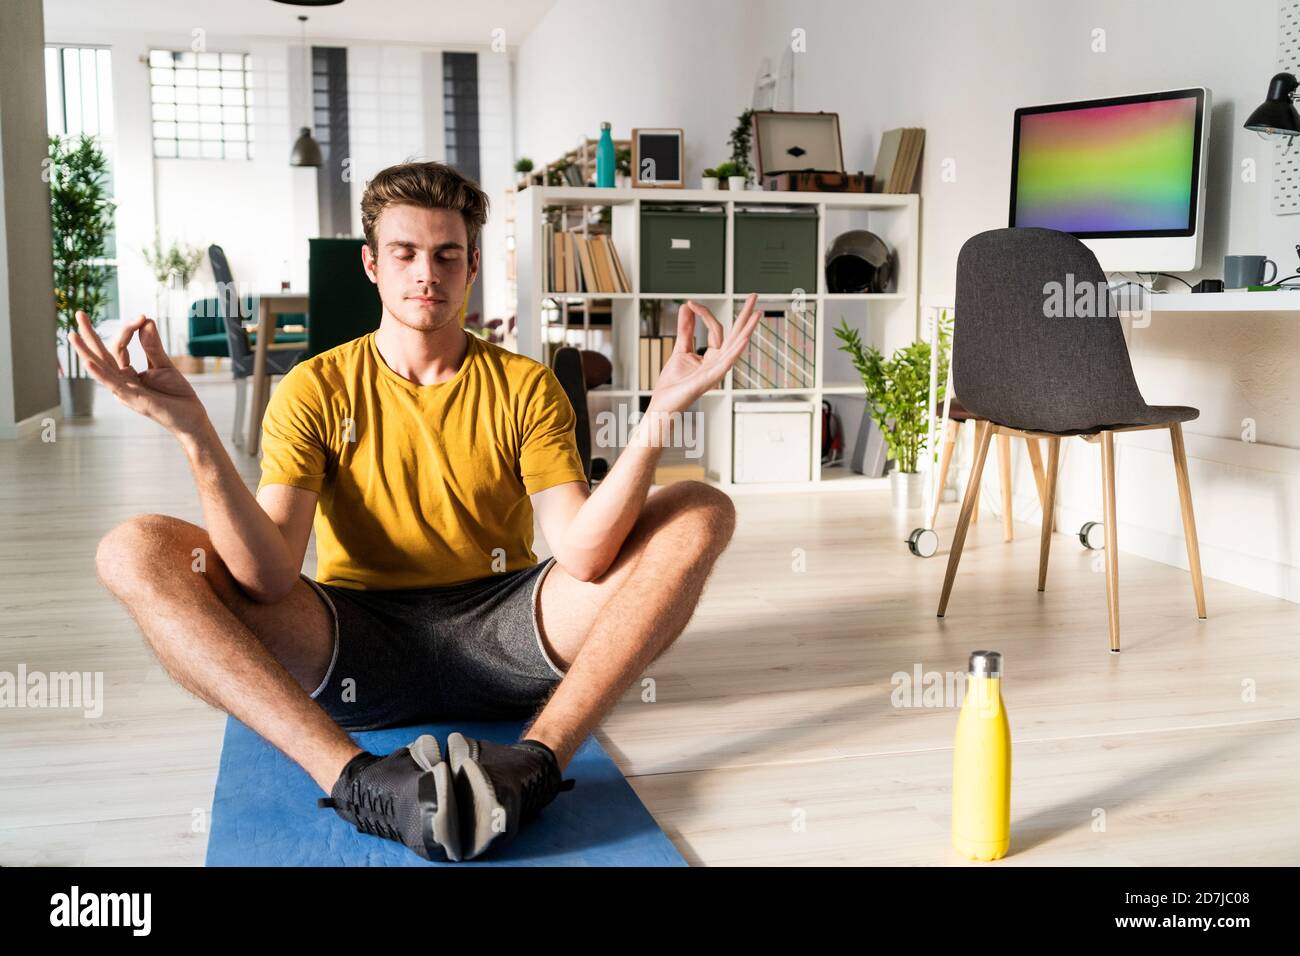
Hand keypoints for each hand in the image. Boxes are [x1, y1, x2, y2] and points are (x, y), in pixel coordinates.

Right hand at [68, 311, 208, 436]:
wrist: (192, 417)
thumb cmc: (177, 394)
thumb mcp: (164, 365)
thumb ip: (152, 346)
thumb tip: (146, 320)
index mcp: (127, 374)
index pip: (119, 347)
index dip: (128, 329)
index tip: (142, 317)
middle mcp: (121, 382)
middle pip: (101, 355)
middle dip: (89, 335)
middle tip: (79, 313)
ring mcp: (124, 391)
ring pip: (101, 368)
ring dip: (86, 351)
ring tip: (72, 334)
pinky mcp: (132, 399)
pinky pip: (113, 385)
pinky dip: (100, 373)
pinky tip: (88, 362)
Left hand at [649, 293, 760, 414]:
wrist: (662, 405)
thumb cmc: (672, 385)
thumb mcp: (680, 350)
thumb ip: (685, 330)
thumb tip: (686, 308)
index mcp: (712, 357)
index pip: (716, 329)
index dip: (704, 314)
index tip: (690, 304)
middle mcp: (718, 363)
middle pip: (735, 335)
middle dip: (745, 315)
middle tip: (754, 296)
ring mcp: (716, 372)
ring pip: (735, 347)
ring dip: (747, 330)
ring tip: (757, 314)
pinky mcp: (709, 380)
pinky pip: (726, 363)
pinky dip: (735, 351)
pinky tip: (744, 339)